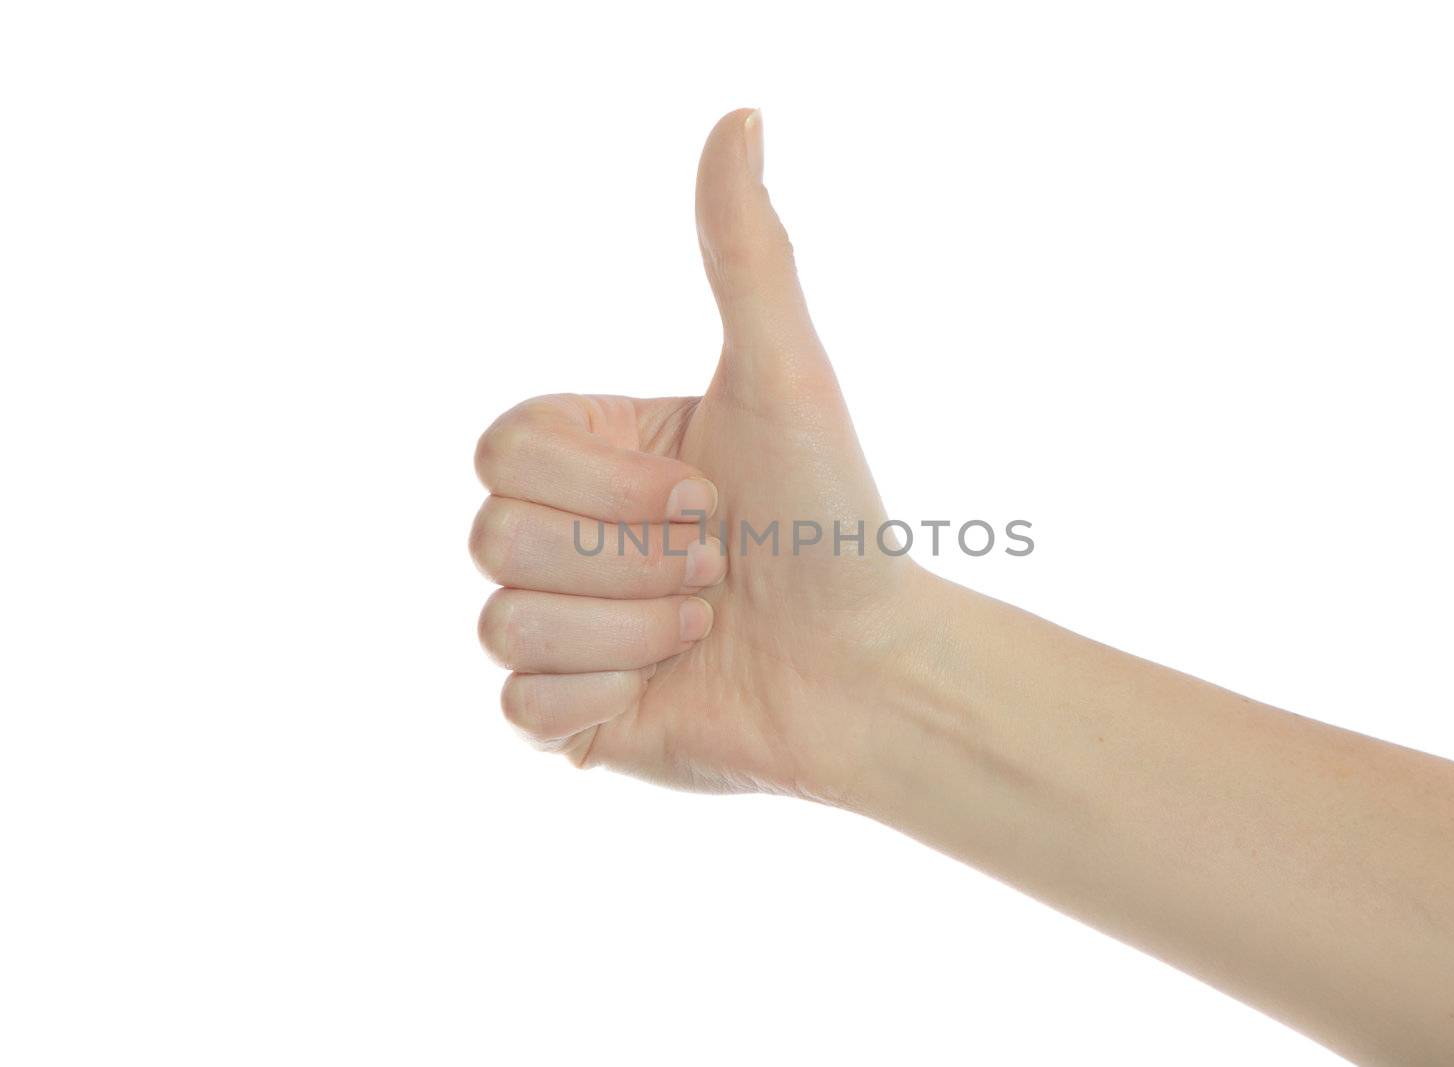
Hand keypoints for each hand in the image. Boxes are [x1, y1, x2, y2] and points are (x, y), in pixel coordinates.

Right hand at [471, 110, 925, 797]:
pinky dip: (605, 699)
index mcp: (594, 453)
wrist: (871, 671)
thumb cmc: (835, 524)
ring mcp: (558, 626)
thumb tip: (741, 116)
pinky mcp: (565, 714)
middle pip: (495, 536)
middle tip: (722, 565)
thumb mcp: (785, 380)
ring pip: (503, 625)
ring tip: (709, 624)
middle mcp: (563, 533)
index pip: (502, 447)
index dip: (605, 483)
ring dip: (633, 627)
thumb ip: (746, 254)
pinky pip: (518, 708)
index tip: (710, 494)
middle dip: (629, 556)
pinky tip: (671, 686)